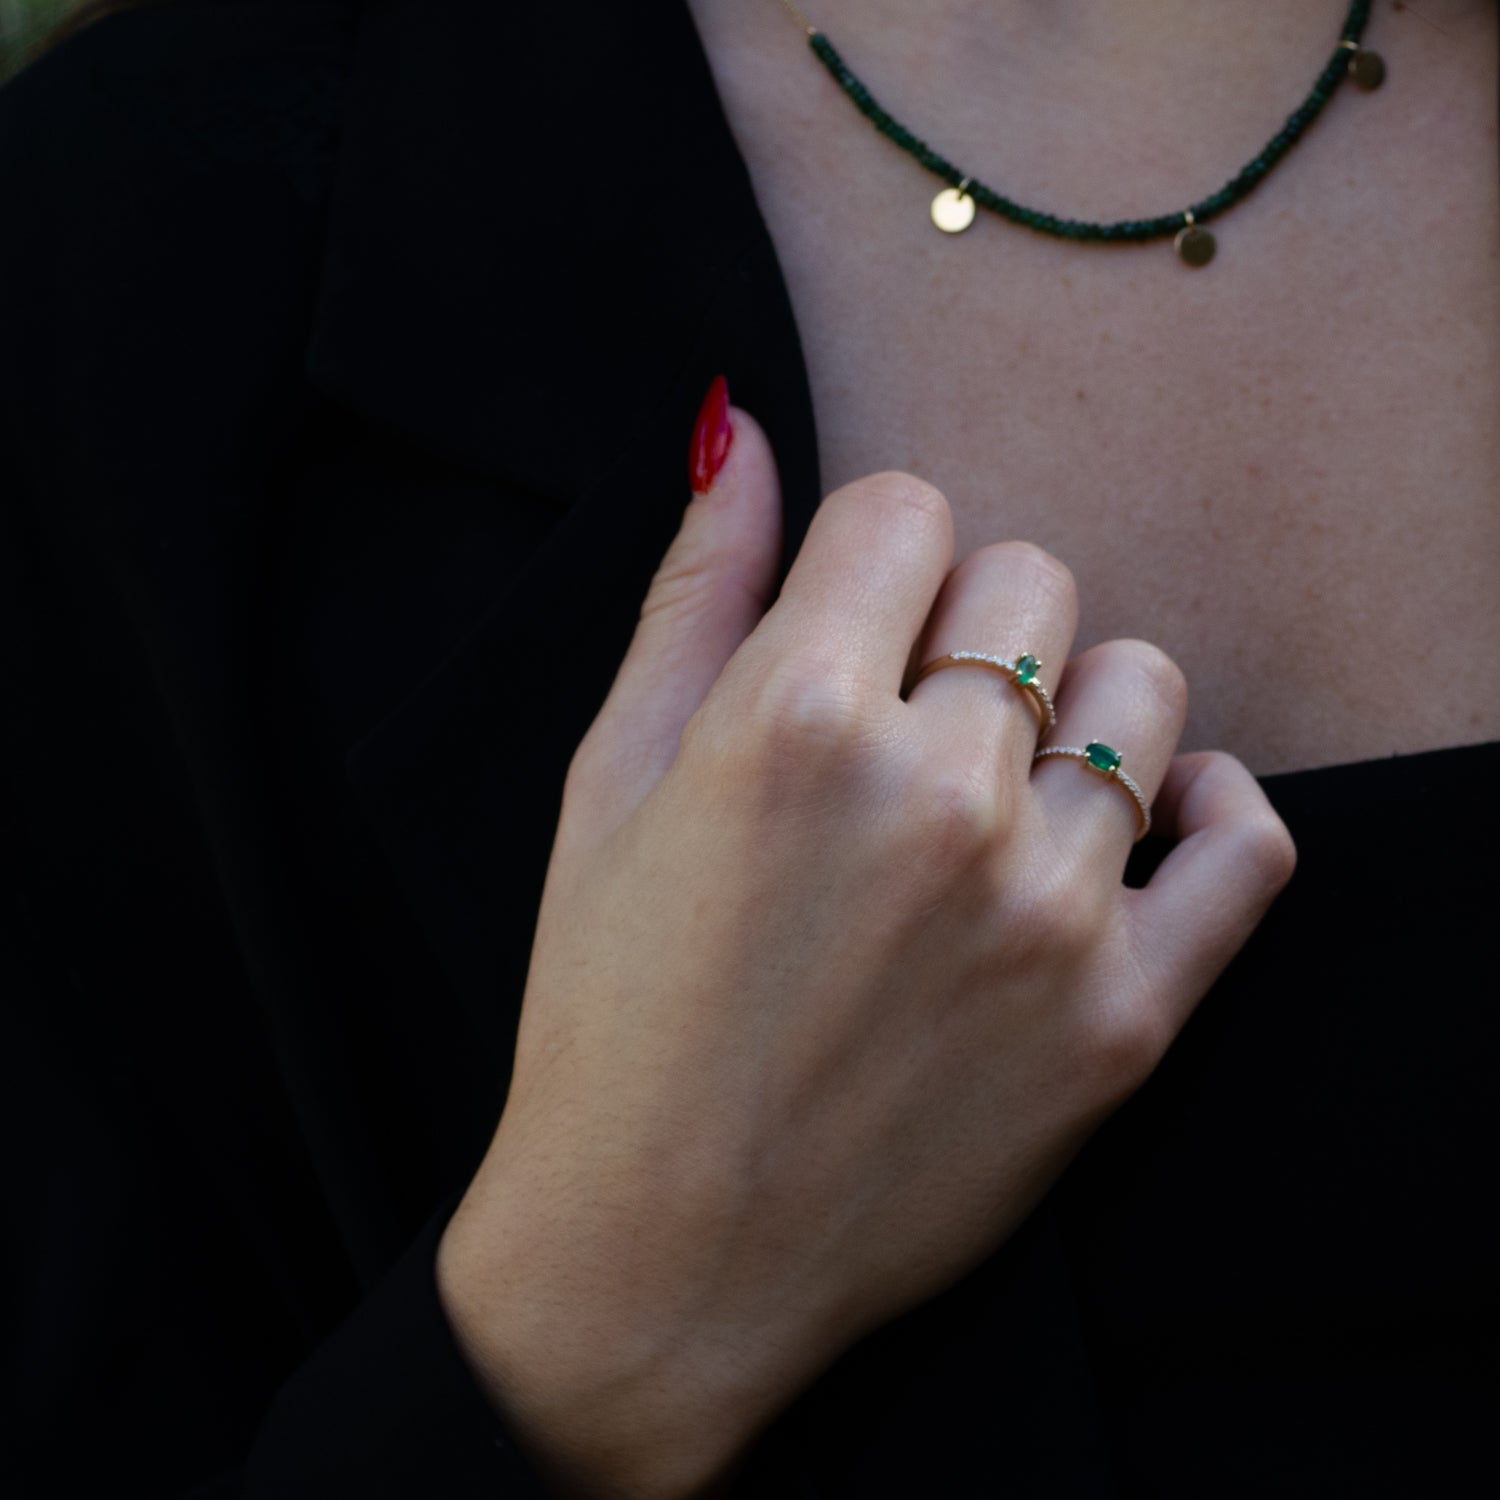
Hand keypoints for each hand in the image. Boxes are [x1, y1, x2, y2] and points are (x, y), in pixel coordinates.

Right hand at [437, 403, 1294, 1497]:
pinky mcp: (1122, 1019)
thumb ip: (690, 591)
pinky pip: (1243, 840)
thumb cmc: (609, 1014)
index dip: (870, 560)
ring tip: (995, 795)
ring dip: (1070, 713)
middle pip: (1030, 582)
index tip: (850, 627)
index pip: (908, 510)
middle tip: (903, 730)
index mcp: (792, 720)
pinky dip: (1205, 810)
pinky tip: (1137, 827)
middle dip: (963, 628)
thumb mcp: (608, 783)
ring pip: (1140, 687)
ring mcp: (1043, 910)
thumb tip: (736, 428)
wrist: (660, 1255)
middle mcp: (935, 796)